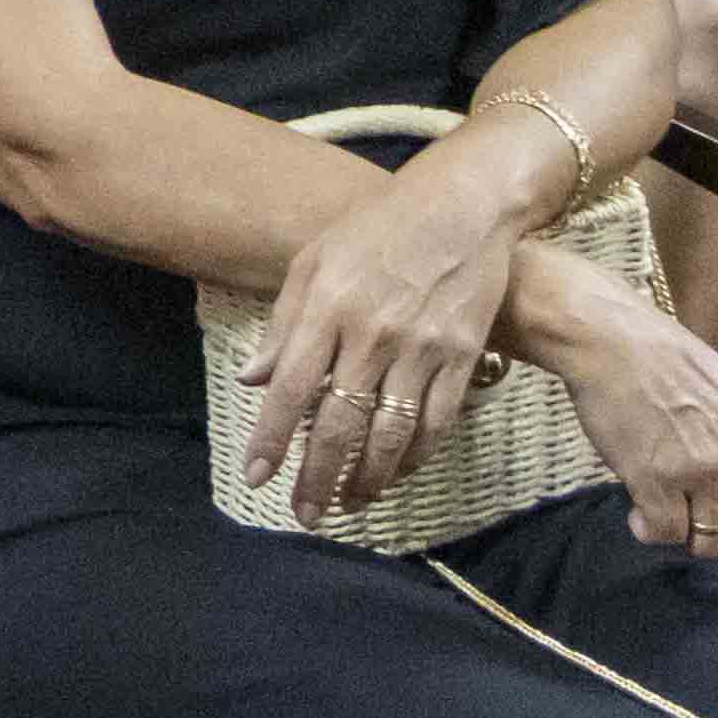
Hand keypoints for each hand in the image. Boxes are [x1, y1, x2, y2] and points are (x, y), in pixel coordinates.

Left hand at [239, 142, 533, 517]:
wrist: (466, 203)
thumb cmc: (380, 225)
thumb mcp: (317, 257)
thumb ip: (283, 321)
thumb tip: (251, 379)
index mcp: (329, 305)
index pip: (291, 388)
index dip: (271, 439)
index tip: (257, 478)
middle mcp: (373, 332)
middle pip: (339, 423)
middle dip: (318, 478)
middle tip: (304, 515)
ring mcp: (423, 347)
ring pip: (390, 433)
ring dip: (367, 479)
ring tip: (349, 505)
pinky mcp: (463, 355)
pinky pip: (436, 421)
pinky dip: (414, 456)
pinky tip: (394, 472)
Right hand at [511, 254, 717, 558]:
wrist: (613, 341)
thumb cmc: (665, 362)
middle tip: (700, 535)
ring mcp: (701, 468)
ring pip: (712, 544)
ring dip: (687, 540)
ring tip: (665, 517)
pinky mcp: (657, 479)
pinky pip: (666, 535)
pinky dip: (649, 532)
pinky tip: (637, 513)